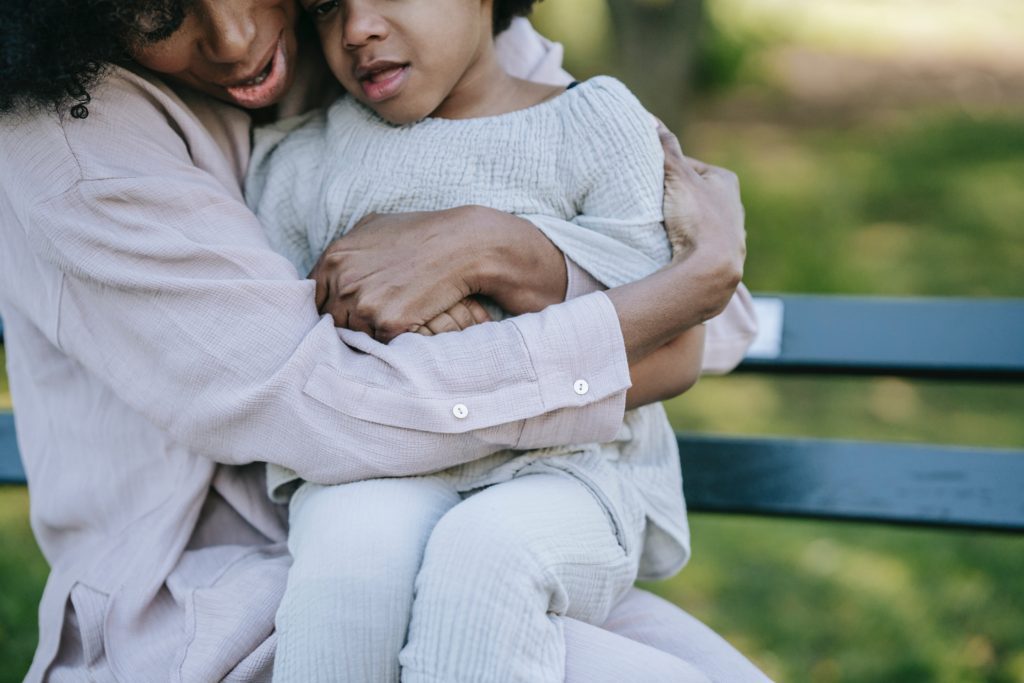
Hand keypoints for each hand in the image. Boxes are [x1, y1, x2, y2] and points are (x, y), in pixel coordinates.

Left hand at [309, 208, 483, 341]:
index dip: (331, 305)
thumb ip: (347, 248)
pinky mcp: (387, 322)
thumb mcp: (374, 226)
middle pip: (331, 320)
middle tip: (370, 322)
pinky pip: (378, 344)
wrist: (462, 245)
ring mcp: (364, 303)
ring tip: (390, 325)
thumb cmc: (422, 233)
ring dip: (368, 334)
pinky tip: (405, 328)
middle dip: (347, 323)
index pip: (316, 296)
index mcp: (334, 257)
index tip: (346, 311)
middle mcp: (343, 281)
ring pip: (353, 335)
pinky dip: (390, 340)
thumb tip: (332, 268)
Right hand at [657, 121, 745, 278]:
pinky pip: (698, 241)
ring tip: (658, 226)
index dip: (664, 171)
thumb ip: (666, 150)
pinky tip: (673, 245)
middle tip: (647, 203)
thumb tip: (651, 120)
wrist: (712, 268)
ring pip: (695, 218)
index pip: (687, 166)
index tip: (646, 180)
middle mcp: (732, 204)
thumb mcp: (678, 177)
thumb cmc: (697, 218)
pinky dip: (685, 241)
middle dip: (671, 197)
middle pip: (691, 193)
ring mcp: (729, 231)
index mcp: (725, 180)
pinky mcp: (722, 255)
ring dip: (678, 220)